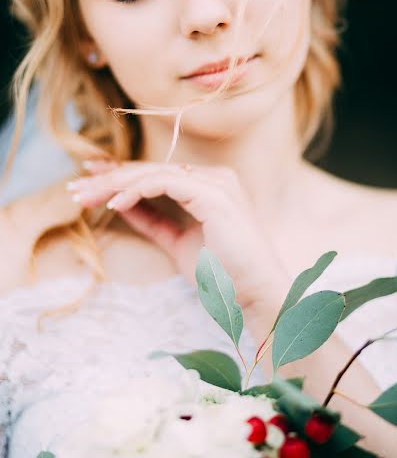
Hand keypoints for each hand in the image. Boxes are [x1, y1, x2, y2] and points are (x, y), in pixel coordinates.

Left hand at [67, 160, 276, 310]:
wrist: (254, 294)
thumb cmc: (223, 273)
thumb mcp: (178, 243)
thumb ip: (154, 221)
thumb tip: (122, 205)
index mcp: (208, 186)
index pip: (156, 173)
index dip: (121, 175)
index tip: (89, 181)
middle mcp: (213, 177)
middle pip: (151, 169)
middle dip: (110, 177)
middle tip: (75, 186)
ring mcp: (215, 182)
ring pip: (154, 172)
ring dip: (115, 183)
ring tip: (86, 196)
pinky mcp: (213, 193)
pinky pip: (164, 182)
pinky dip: (136, 190)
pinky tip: (114, 203)